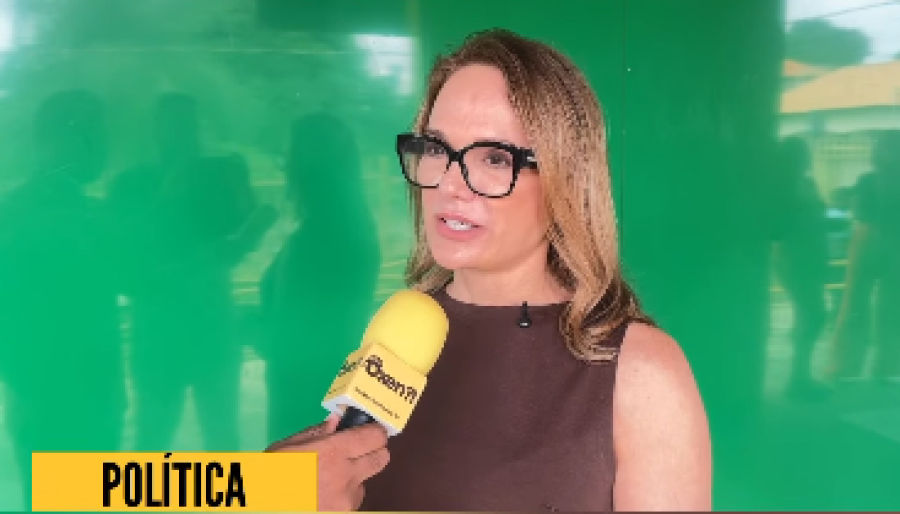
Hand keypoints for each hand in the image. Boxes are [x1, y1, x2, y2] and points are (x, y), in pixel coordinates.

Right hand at [265, 415, 389, 510]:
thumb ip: (314, 434)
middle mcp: (346, 477)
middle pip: (382, 458)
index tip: (370, 430)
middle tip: (358, 451)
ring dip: (353, 479)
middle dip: (374, 452)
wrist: (264, 506)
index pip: (375, 437)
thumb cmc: (267, 478)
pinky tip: (321, 498)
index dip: (374, 432)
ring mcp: (347, 501)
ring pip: (364, 483)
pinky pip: (351, 503)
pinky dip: (342, 499)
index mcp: (332, 453)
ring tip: (326, 481)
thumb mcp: (284, 449)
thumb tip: (335, 422)